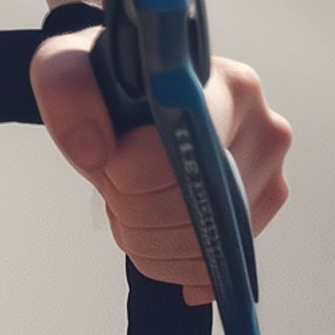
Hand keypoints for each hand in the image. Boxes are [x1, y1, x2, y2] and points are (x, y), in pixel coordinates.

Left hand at [28, 32, 290, 301]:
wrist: (135, 101)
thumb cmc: (115, 83)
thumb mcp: (68, 65)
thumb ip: (66, 90)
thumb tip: (95, 149)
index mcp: (231, 86)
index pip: (191, 152)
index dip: (137, 174)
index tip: (111, 164)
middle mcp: (263, 131)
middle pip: (196, 209)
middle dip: (135, 210)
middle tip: (115, 184)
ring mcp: (267, 179)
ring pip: (201, 246)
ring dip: (147, 239)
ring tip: (132, 200)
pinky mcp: (257, 221)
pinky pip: (209, 268)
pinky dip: (169, 261)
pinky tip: (153, 230)